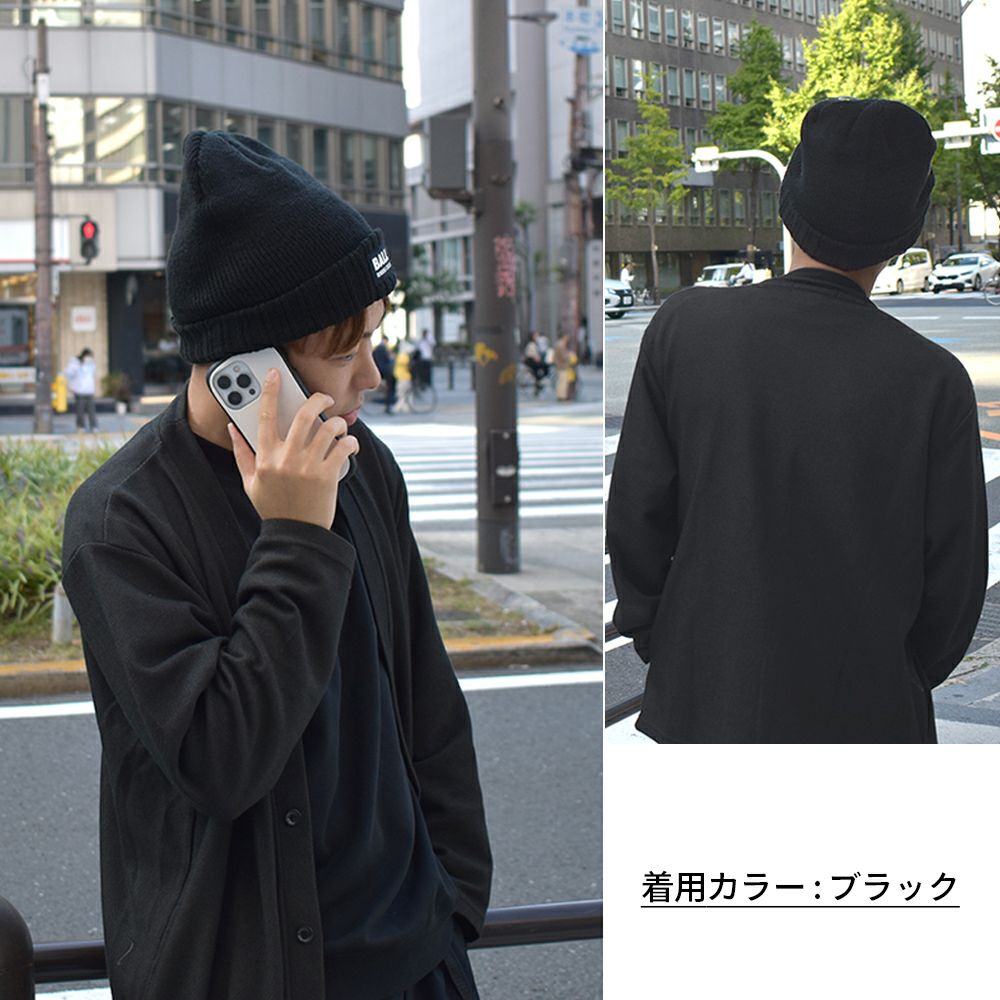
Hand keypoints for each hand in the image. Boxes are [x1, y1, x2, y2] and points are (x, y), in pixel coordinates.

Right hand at [229, 368, 357, 527]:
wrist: (296, 534)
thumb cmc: (274, 507)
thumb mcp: (250, 482)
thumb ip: (242, 453)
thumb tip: (232, 427)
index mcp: (266, 457)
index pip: (265, 416)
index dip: (269, 391)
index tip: (274, 374)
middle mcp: (286, 459)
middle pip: (303, 415)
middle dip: (317, 399)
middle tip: (324, 398)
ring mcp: (308, 467)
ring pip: (328, 428)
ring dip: (338, 423)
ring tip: (338, 427)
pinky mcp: (328, 476)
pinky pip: (344, 447)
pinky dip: (351, 442)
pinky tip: (349, 445)